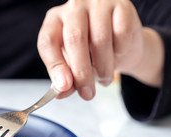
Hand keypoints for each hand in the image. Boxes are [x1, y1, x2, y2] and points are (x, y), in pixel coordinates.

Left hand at [37, 0, 163, 99]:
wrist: (122, 46)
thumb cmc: (92, 55)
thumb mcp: (75, 68)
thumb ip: (67, 80)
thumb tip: (61, 92)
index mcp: (55, 21)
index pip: (48, 41)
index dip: (55, 66)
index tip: (64, 86)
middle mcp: (74, 7)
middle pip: (74, 39)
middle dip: (82, 72)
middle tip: (87, 93)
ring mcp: (98, 3)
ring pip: (100, 39)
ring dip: (104, 67)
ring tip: (104, 79)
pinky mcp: (122, 5)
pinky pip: (122, 33)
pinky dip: (121, 51)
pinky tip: (118, 54)